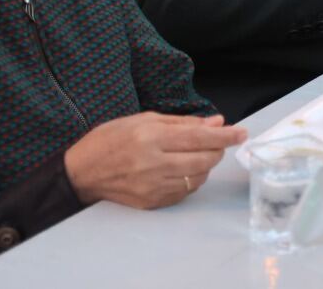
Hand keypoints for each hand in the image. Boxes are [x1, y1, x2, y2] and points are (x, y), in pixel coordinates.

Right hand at [63, 112, 245, 209]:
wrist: (81, 172)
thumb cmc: (110, 139)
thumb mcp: (144, 119)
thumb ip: (182, 122)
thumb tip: (216, 122)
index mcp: (152, 138)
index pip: (200, 137)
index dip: (225, 136)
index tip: (242, 133)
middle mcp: (154, 164)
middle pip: (203, 160)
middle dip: (218, 150)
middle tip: (219, 142)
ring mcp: (152, 187)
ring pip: (197, 179)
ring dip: (206, 166)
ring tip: (198, 155)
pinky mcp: (150, 202)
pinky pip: (183, 193)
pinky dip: (191, 181)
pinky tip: (184, 170)